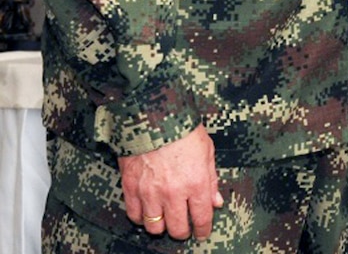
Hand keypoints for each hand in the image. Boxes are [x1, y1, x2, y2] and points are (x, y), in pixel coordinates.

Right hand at [119, 125, 223, 240]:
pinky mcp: (131, 188)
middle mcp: (173, 192)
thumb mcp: (207, 151)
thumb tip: (215, 201)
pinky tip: (147, 211)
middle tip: (184, 229)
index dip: (203, 230)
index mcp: (196, 183)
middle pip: (177, 228)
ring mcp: (150, 192)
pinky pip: (134, 215)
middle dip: (183, 232)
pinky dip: (141, 217)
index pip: (201, 218)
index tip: (202, 233)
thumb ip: (211, 180)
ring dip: (161, 226)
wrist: (153, 116)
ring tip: (165, 220)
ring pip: (154, 226)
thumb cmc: (183, 130)